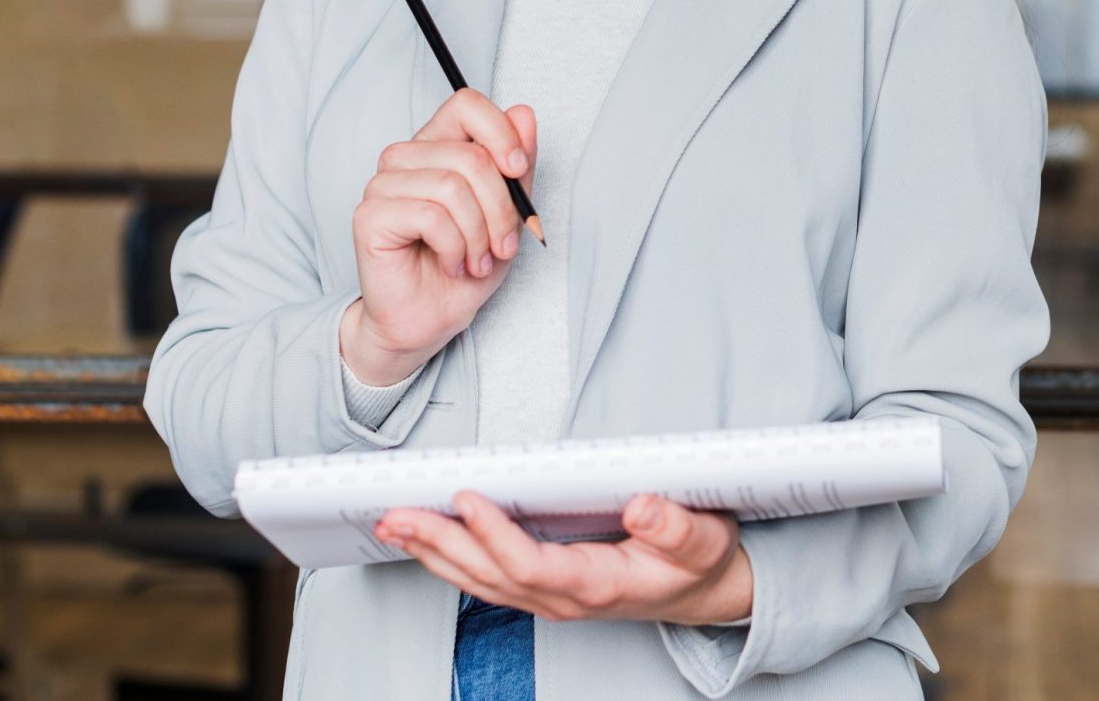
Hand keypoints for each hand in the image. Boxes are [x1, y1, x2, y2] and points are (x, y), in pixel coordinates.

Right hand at [341, 89, 537, 384]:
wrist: (429, 320)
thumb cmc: (466, 267)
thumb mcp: (507, 215)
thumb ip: (516, 166)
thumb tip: (524, 113)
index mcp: (437, 146)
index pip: (466, 104)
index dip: (501, 132)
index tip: (519, 170)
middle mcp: (405, 158)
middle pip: (470, 155)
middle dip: (501, 209)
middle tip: (503, 246)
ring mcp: (383, 184)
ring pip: (452, 186)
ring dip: (478, 234)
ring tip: (476, 261)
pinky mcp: (369, 215)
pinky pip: (431, 215)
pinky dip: (454, 247)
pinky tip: (451, 264)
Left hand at [376, 490, 753, 626]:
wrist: (703, 594)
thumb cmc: (698, 564)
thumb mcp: (704, 541)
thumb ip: (676, 528)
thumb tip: (646, 507)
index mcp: (597, 584)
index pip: (532, 565)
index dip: (495, 536)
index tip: (467, 500)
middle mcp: (564, 598)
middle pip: (490, 576)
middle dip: (440, 544)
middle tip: (397, 515)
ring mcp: (550, 599)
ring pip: (479, 581)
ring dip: (434, 553)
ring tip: (394, 523)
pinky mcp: (544, 589)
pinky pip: (487, 578)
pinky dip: (451, 558)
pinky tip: (428, 540)